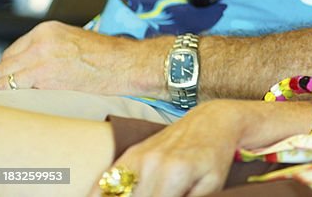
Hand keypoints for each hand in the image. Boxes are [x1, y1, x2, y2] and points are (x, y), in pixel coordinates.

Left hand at [0, 21, 166, 96]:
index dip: (14, 69)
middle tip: (17, 92)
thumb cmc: (109, 56)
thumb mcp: (75, 41)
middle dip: (6, 81)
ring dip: (9, 91)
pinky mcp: (45, 78)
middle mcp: (40, 42)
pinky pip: (16, 91)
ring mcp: (40, 60)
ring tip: (22, 99)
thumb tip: (33, 66)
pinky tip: (31, 101)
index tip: (18, 79)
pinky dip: (18, 98)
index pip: (12, 52)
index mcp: (46, 30)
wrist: (128, 63)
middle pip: (4, 66)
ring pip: (3, 80)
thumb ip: (51, 48)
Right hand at [90, 100, 242, 196]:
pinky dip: (97, 194)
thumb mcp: (212, 185)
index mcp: (173, 173)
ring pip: (114, 194)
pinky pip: (104, 181)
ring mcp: (136, 157)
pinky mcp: (129, 154)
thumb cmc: (214, 155)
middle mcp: (150, 163)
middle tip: (156, 196)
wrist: (211, 121)